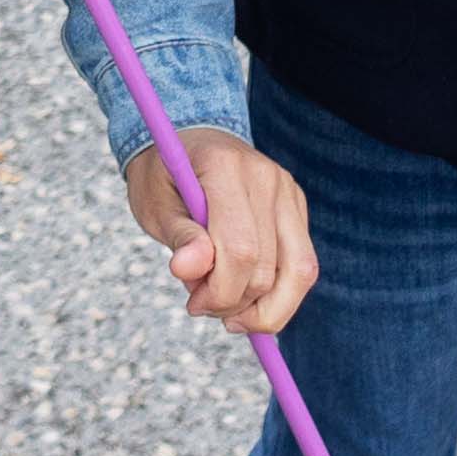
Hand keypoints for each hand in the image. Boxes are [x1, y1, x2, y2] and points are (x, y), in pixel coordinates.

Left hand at [121, 127, 315, 334]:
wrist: (189, 139)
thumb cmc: (164, 176)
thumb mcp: (154, 205)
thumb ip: (178, 237)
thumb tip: (187, 270)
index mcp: (226, 168)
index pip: (240, 249)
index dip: (220, 292)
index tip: (193, 305)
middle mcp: (267, 176)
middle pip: (268, 267)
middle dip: (235, 302)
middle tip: (202, 305)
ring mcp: (287, 191)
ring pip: (300, 271)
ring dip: (266, 309)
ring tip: (232, 316)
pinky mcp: (297, 207)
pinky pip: (302, 264)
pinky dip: (278, 293)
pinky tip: (247, 297)